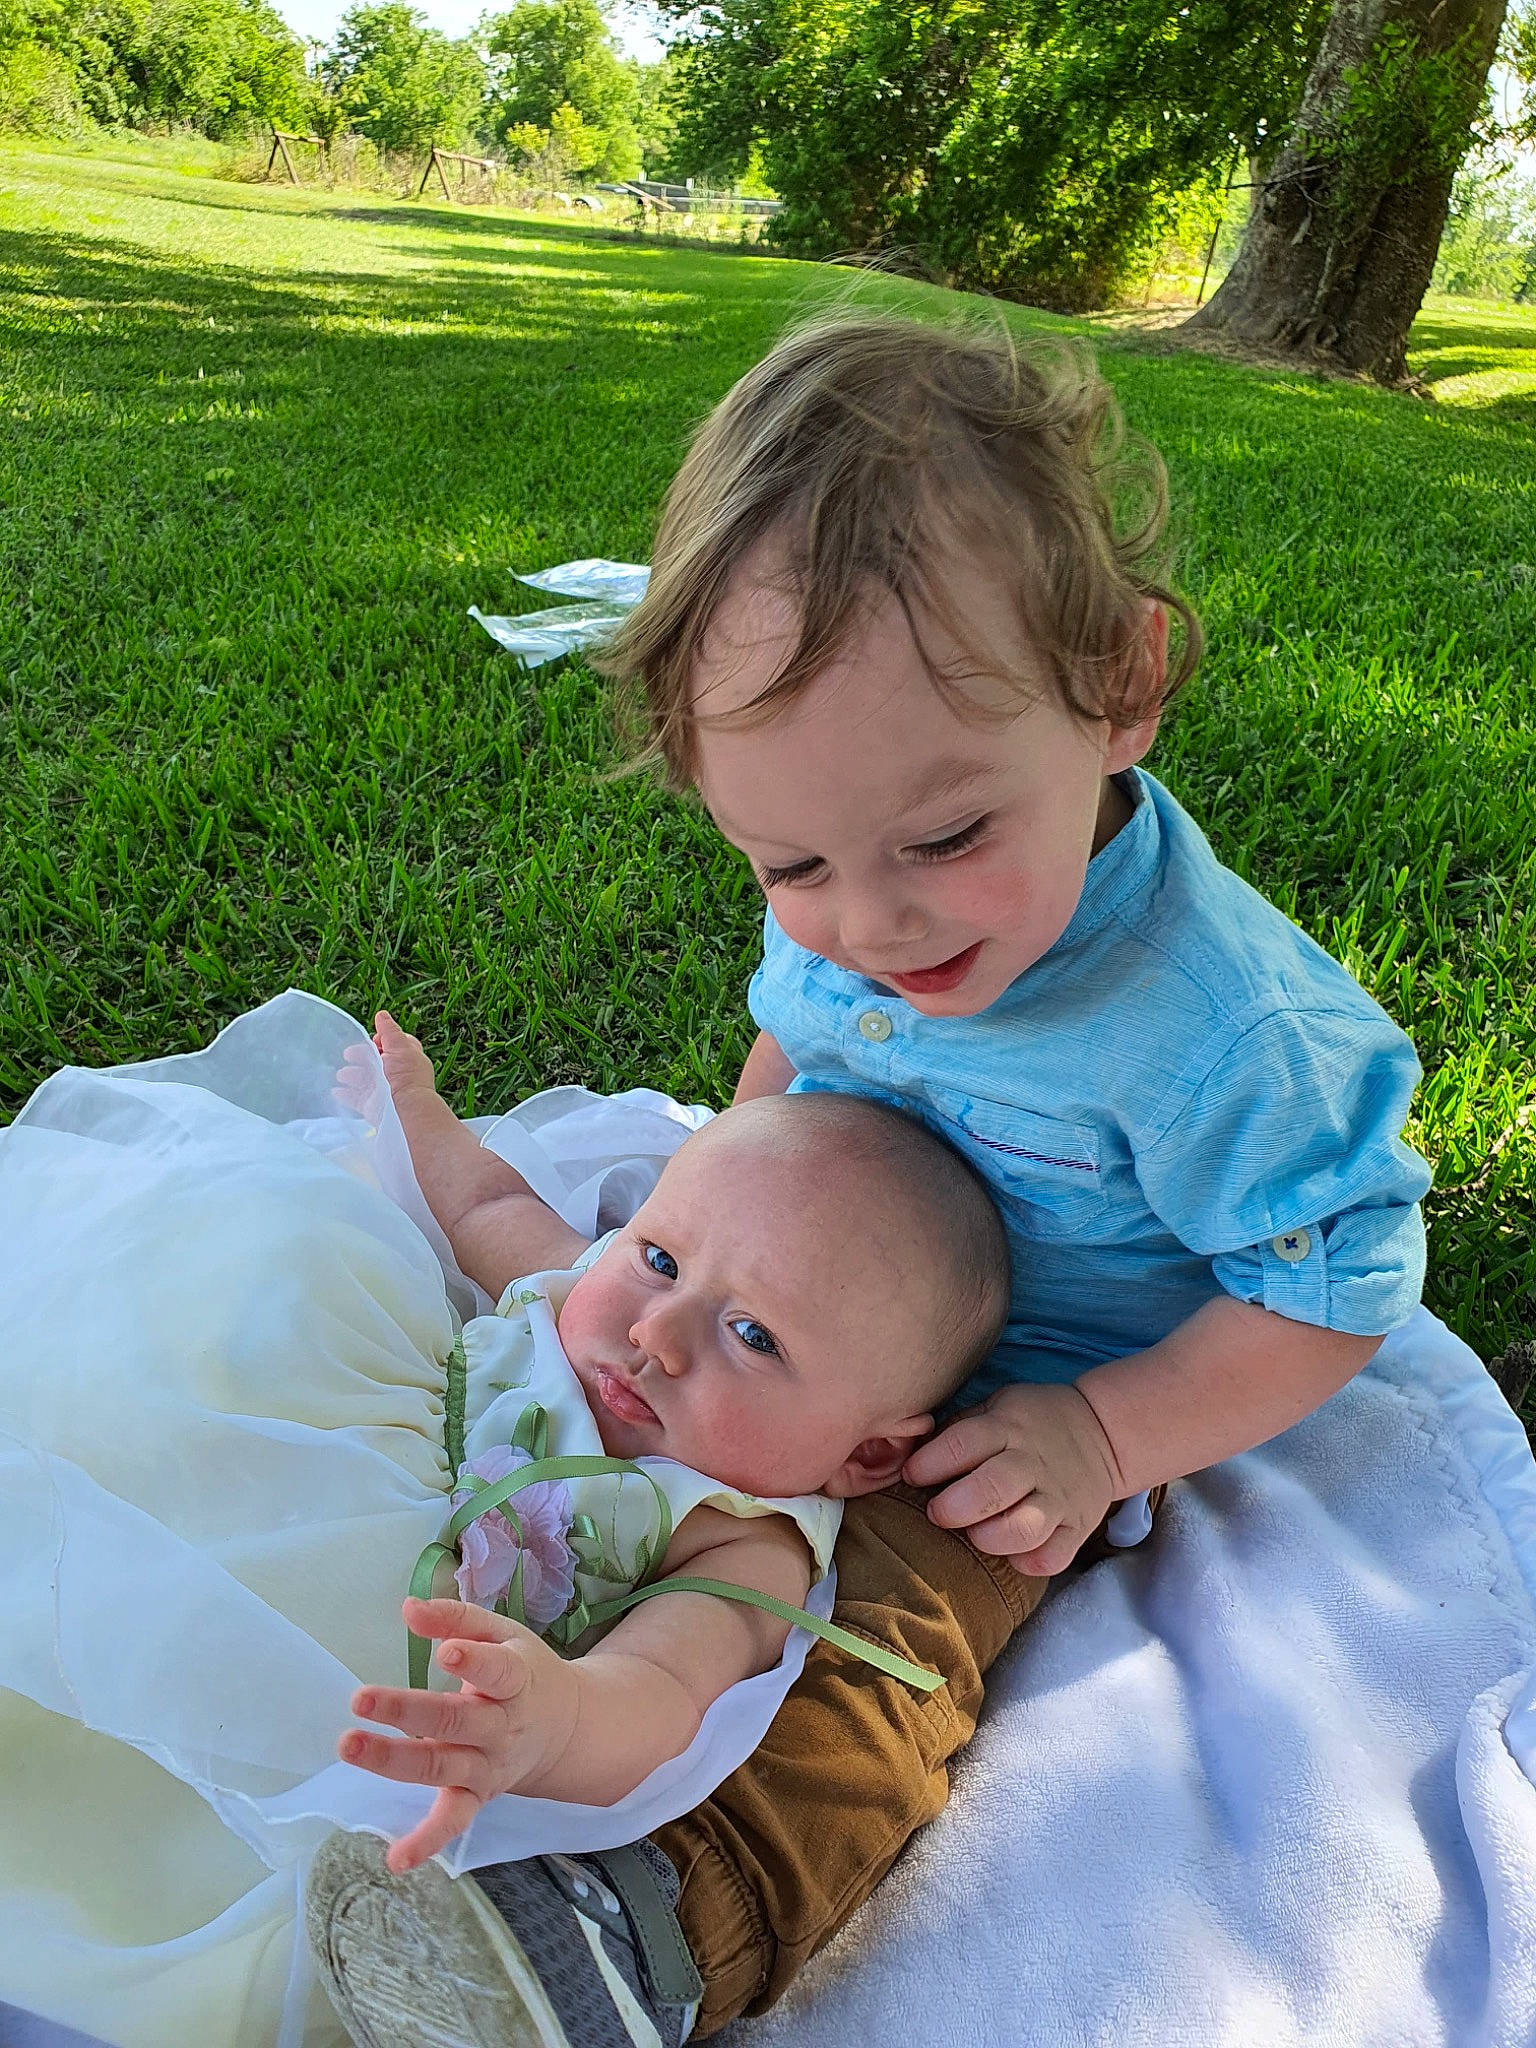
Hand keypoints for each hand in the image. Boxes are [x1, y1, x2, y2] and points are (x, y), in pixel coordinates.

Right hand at [333, 1010, 436, 1119]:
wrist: (404, 1109)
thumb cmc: (405, 1076)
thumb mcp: (400, 1046)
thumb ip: (389, 1030)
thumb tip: (382, 1015)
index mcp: (406, 1058)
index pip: (395, 1045)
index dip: (383, 1040)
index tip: (373, 1039)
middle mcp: (395, 1074)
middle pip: (374, 1060)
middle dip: (360, 1055)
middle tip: (348, 1053)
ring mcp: (382, 1090)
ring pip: (363, 1079)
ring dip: (350, 1074)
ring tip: (342, 1073)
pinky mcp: (372, 1105)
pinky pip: (355, 1098)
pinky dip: (345, 1094)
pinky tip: (335, 1090)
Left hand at [338, 1597, 582, 1873]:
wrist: (565, 1729)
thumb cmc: (524, 1672)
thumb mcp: (502, 1634)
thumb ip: (456, 1618)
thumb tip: (408, 1608)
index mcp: (516, 1680)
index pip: (497, 1671)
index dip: (474, 1662)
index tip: (446, 1652)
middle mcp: (502, 1727)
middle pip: (453, 1721)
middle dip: (407, 1711)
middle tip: (359, 1698)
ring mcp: (488, 1767)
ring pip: (440, 1767)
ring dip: (393, 1761)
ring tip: (349, 1745)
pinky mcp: (477, 1796)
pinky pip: (454, 1822)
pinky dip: (427, 1842)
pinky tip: (396, 1859)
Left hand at [902, 1382, 1125, 1575]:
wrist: (1102, 1431)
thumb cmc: (1031, 1421)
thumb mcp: (998, 1405)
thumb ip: (960, 1427)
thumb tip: (911, 1452)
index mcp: (1008, 1428)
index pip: (963, 1444)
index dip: (929, 1463)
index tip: (911, 1475)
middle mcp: (1033, 1463)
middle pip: (991, 1489)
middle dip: (953, 1507)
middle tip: (937, 1512)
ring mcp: (1058, 1498)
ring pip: (1023, 1529)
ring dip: (989, 1537)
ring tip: (974, 1533)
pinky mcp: (1077, 1528)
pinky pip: (1051, 1558)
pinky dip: (1028, 1562)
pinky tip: (1011, 1552)